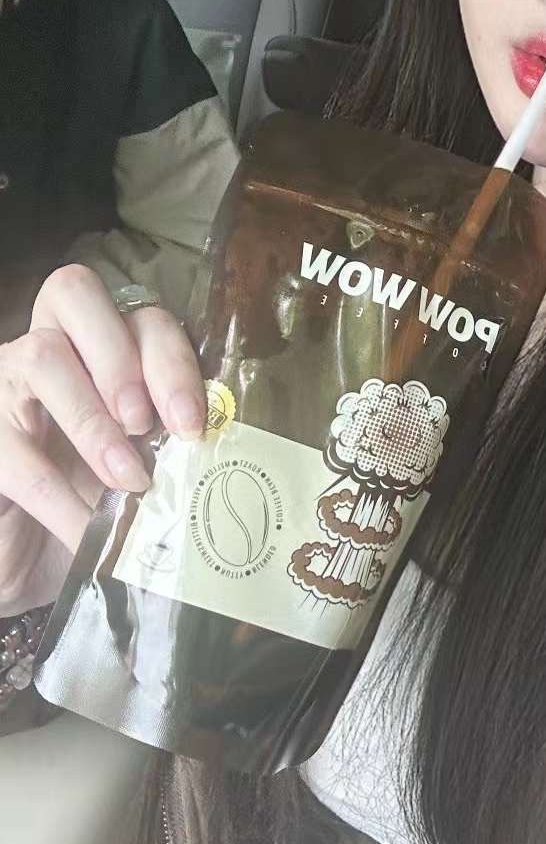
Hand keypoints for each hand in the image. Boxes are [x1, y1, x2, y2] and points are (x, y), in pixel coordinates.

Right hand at [0, 265, 204, 615]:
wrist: (32, 550)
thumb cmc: (97, 496)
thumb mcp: (144, 461)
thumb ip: (173, 439)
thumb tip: (225, 447)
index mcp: (102, 342)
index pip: (140, 315)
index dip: (170, 359)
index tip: (192, 424)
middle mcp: (50, 343)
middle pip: (77, 294)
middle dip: (122, 358)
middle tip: (148, 426)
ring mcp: (7, 382)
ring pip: (42, 355)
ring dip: (93, 418)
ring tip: (127, 477)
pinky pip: (16, 451)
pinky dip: (59, 496)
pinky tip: (88, 529)